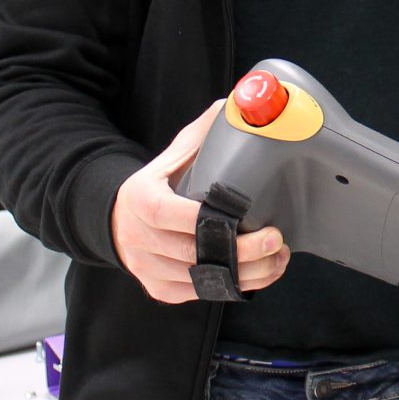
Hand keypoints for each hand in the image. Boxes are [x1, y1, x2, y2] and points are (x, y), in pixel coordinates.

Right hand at [110, 99, 290, 303]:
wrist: (119, 221)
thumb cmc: (157, 184)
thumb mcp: (172, 155)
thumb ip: (203, 134)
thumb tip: (237, 106)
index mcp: (140, 200)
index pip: (169, 214)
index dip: (208, 220)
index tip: (246, 217)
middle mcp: (139, 239)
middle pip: (192, 254)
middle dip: (240, 252)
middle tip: (276, 241)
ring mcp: (148, 269)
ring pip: (200, 281)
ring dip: (244, 274)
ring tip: (278, 259)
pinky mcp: (160, 290)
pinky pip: (200, 293)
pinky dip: (232, 287)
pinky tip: (260, 274)